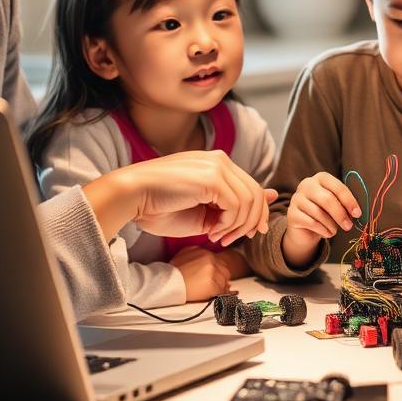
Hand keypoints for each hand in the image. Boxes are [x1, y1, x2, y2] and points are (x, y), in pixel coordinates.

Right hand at [83, 151, 275, 248]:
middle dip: (249, 222)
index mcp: (217, 164)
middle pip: (255, 194)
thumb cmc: (159, 206)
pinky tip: (211, 232)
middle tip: (229, 240)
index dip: (253, 214)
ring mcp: (217, 166)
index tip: (245, 234)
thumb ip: (231, 209)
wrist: (131, 196)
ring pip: (249, 201)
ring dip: (236, 226)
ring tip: (216, 237)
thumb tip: (270, 198)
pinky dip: (228, 224)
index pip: (251, 187)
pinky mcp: (212, 178)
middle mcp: (221, 160)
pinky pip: (236, 205)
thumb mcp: (202, 213)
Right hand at [169, 245, 234, 301]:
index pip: (220, 261)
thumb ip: (198, 250)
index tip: (216, 275)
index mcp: (206, 253)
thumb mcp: (184, 252)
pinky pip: (222, 292)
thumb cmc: (173, 271)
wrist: (168, 283)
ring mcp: (213, 275)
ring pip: (225, 281)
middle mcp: (212, 262)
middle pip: (225, 271)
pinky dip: (220, 294)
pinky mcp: (213, 287)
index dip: (218, 270)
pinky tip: (214, 295)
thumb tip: (208, 252)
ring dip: (220, 286)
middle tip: (215, 283)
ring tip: (212, 290)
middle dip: (221, 278)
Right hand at [282, 172, 362, 268]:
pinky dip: (322, 230)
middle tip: (349, 226)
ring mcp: (296, 198)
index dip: (349, 201)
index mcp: (321, 178)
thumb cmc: (324, 213)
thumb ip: (344, 204)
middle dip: (340, 215)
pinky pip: (311, 223)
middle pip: (327, 199)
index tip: (357, 214)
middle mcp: (307, 184)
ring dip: (331, 225)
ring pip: (319, 213)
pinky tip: (326, 233)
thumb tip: (356, 212)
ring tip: (335, 231)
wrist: (305, 229)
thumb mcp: (335, 205)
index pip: (337, 187)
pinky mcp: (291, 213)